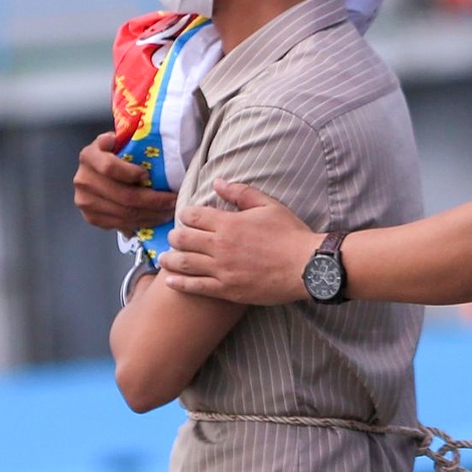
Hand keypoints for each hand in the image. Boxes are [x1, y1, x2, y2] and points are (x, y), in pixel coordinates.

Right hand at [74, 132, 176, 232]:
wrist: (98, 171)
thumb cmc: (116, 154)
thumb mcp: (120, 140)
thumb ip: (127, 138)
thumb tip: (132, 139)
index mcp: (89, 156)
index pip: (109, 167)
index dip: (131, 173)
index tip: (148, 175)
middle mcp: (83, 179)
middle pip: (123, 196)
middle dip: (153, 201)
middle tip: (172, 201)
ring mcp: (84, 200)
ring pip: (124, 213)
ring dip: (150, 215)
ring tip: (167, 212)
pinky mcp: (90, 217)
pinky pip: (119, 224)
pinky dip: (140, 224)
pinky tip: (153, 219)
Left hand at [158, 179, 320, 305]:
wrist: (307, 267)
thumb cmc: (290, 234)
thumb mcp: (268, 205)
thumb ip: (240, 193)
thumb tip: (216, 182)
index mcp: (228, 223)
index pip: (193, 215)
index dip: (186, 215)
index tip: (187, 217)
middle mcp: (220, 246)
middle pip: (183, 238)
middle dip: (175, 236)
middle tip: (175, 237)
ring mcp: (221, 269)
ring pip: (184, 263)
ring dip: (170, 259)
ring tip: (164, 258)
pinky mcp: (227, 289)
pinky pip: (195, 287)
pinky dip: (179, 283)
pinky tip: (169, 281)